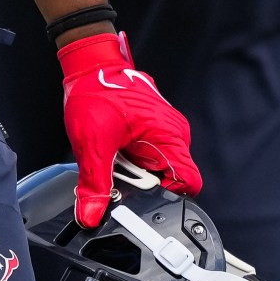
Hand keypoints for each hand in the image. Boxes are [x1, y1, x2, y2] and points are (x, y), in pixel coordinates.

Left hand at [58, 30, 200, 225]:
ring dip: (134, 171)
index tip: (138, 197)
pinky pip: (148, 156)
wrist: (90, 65)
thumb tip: (91, 215)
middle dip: (141, 184)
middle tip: (118, 171)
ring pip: (156, 169)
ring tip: (114, 155)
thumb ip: (95, 183)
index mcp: (170, 137)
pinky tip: (115, 149)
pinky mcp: (153, 130)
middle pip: (169, 180)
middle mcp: (174, 135)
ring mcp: (165, 131)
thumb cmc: (97, 92)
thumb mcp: (92, 144)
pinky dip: (130, 159)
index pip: (189, 184)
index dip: (165, 197)